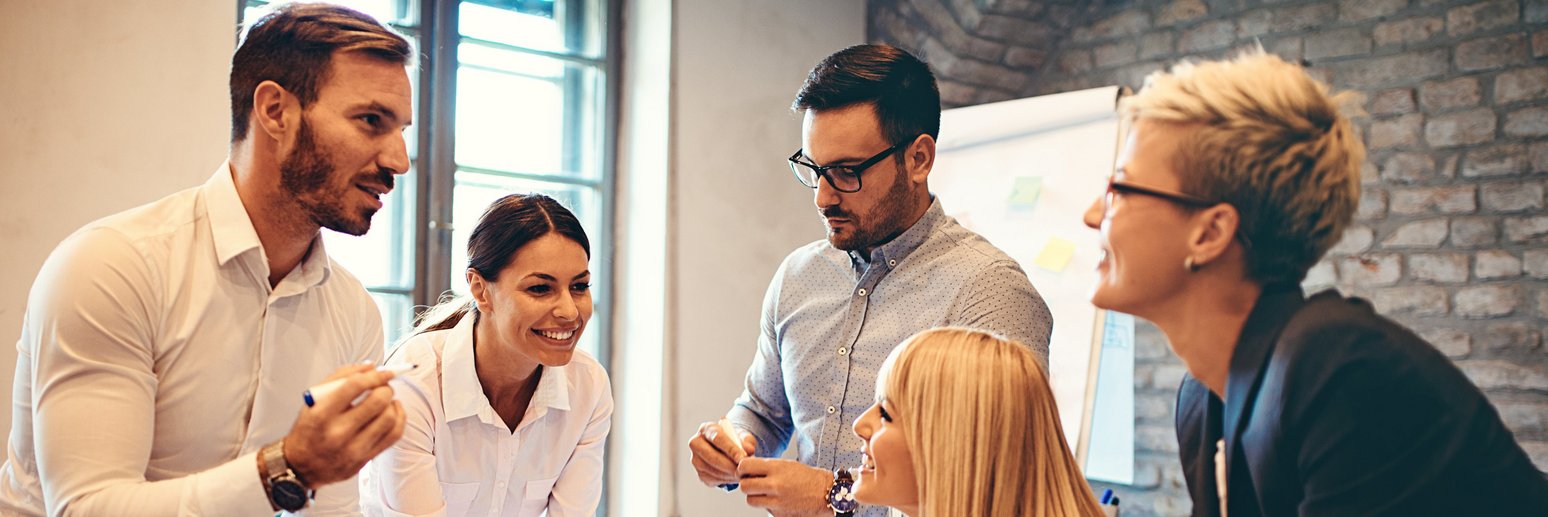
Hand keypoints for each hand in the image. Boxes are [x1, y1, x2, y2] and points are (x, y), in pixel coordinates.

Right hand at [282, 364, 406, 486]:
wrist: (301, 468)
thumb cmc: (309, 429)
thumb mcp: (313, 401)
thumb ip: (339, 378)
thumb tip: (371, 366)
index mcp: (321, 414)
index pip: (355, 386)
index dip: (374, 375)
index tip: (383, 371)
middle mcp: (338, 433)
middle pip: (377, 401)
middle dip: (385, 387)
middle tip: (383, 386)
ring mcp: (353, 449)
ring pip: (389, 418)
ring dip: (392, 403)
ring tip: (386, 399)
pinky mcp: (366, 459)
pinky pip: (394, 435)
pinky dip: (399, 418)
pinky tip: (392, 411)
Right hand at [688, 419, 755, 486]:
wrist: (727, 449)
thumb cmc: (735, 440)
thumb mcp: (743, 436)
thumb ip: (747, 441)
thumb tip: (749, 450)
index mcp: (706, 429)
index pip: (718, 438)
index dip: (730, 449)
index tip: (742, 457)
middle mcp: (696, 443)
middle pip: (712, 456)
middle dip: (730, 465)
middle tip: (743, 470)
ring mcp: (696, 460)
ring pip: (713, 470)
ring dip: (729, 474)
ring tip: (743, 474)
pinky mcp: (700, 474)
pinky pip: (714, 479)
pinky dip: (727, 480)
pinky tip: (736, 476)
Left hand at [737, 458, 831, 514]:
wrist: (827, 493)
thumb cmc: (807, 477)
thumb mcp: (787, 465)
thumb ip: (767, 467)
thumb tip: (745, 469)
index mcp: (776, 468)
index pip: (745, 466)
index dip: (742, 468)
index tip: (746, 470)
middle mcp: (775, 484)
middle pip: (744, 486)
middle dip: (746, 484)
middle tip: (753, 483)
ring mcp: (777, 501)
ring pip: (750, 500)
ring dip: (754, 496)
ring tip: (765, 493)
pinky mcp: (779, 514)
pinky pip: (764, 509)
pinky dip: (767, 505)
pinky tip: (778, 500)